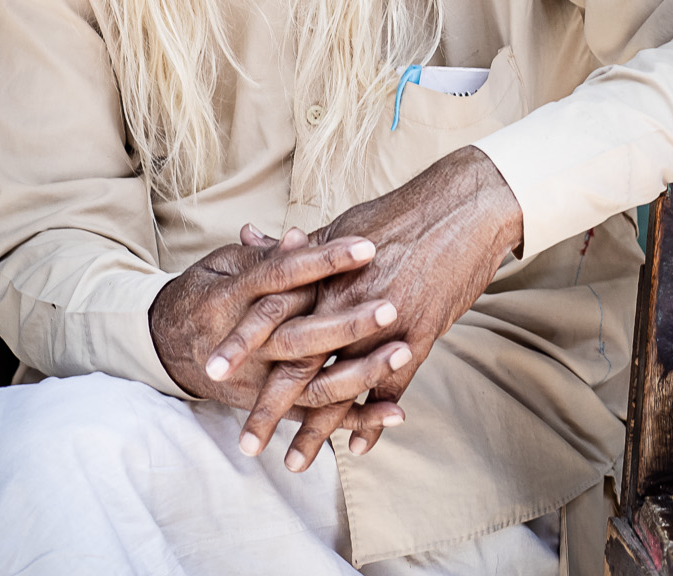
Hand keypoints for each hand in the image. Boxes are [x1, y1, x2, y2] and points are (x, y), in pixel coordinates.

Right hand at [149, 227, 411, 449]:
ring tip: (405, 353)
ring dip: (361, 372)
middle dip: (348, 323)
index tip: (367, 246)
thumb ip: (262, 255)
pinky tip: (396, 412)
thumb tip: (298, 234)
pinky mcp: (269, 405)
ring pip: (312, 383)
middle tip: (391, 306)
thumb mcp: (222, 266)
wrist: (164, 347)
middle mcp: (245, 345)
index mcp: (232, 297)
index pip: (282, 276)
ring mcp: (256, 380)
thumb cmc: (203, 294)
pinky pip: (316, 416)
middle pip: (300, 335)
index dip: (323, 261)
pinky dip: (357, 418)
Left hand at [225, 146, 523, 470]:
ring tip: (293, 463)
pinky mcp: (419, 338)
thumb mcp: (340, 226)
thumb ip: (297, 246)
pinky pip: (391, 389)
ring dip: (316, 430)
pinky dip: (374, 420)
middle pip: (299, 364)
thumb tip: (254, 238)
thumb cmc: (399, 214)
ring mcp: (383, 325)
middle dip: (270, 407)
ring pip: (341, 388)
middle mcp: (346, 303)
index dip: (239, 343)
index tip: (210, 370)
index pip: (270, 315)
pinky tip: (357, 448)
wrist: (462, 209)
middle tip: (246, 444)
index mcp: (322, 274)